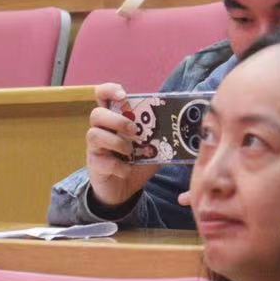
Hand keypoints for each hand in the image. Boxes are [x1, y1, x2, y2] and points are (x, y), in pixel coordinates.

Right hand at [84, 83, 156, 210]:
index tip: (123, 95)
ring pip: (94, 135)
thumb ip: (162, 136)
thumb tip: (185, 128)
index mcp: (114, 119)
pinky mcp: (94, 164)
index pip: (103, 95)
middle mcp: (101, 130)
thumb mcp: (153, 147)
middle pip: (97, 114)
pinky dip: (118, 166)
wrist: (123, 189)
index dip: (109, 90)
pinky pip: (102, 160)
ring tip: (130, 151)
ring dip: (116, 142)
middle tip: (134, 130)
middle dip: (117, 120)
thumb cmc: (136, 163)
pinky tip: (127, 171)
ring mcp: (95, 147)